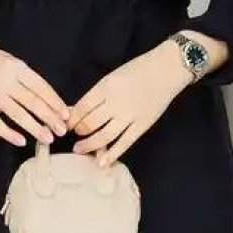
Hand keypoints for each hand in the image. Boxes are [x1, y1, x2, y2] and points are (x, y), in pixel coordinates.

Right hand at [0, 30, 69, 146]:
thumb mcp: (17, 65)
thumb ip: (32, 83)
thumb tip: (54, 106)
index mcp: (17, 68)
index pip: (40, 87)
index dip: (54, 102)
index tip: (66, 115)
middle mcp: (4, 81)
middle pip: (31, 102)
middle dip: (49, 117)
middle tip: (62, 130)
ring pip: (17, 114)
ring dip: (34, 127)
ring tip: (48, 138)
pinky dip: (9, 134)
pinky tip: (22, 141)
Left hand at [67, 41, 192, 165]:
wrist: (166, 70)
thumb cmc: (136, 71)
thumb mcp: (111, 78)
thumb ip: (95, 96)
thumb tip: (74, 111)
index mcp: (106, 87)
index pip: (82, 108)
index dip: (72, 119)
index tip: (66, 125)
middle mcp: (116, 102)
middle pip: (90, 123)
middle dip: (79, 132)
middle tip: (75, 135)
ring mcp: (130, 115)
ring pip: (104, 136)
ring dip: (89, 145)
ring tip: (80, 149)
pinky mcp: (142, 125)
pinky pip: (125, 142)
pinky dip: (112, 154)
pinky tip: (102, 162)